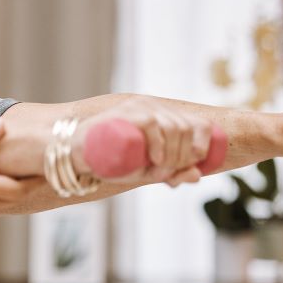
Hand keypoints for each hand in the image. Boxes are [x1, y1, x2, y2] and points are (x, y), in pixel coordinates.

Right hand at [74, 98, 213, 186]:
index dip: (203, 146)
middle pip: (187, 129)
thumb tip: (196, 176)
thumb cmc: (113, 162)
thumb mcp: (147, 170)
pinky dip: (159, 145)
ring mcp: (140, 107)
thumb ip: (172, 172)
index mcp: (165, 116)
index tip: (192, 166)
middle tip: (167, 174)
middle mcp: (155, 107)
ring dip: (173, 154)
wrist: (78, 155)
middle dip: (184, 157)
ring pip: (174, 127)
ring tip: (158, 170)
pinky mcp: (126, 112)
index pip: (200, 124)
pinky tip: (154, 160)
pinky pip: (153, 124)